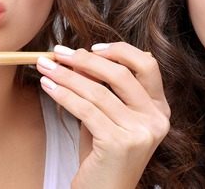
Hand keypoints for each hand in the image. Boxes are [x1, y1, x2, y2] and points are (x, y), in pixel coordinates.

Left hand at [35, 42, 169, 188]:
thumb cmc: (102, 158)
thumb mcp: (105, 118)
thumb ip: (99, 89)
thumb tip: (79, 58)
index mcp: (159, 109)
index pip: (147, 66)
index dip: (119, 51)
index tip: (92, 47)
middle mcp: (155, 120)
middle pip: (121, 75)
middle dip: (85, 60)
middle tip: (59, 53)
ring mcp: (140, 133)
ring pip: (98, 92)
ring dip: (66, 76)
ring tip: (45, 68)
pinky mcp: (118, 143)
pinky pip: (85, 110)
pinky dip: (63, 94)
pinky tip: (48, 87)